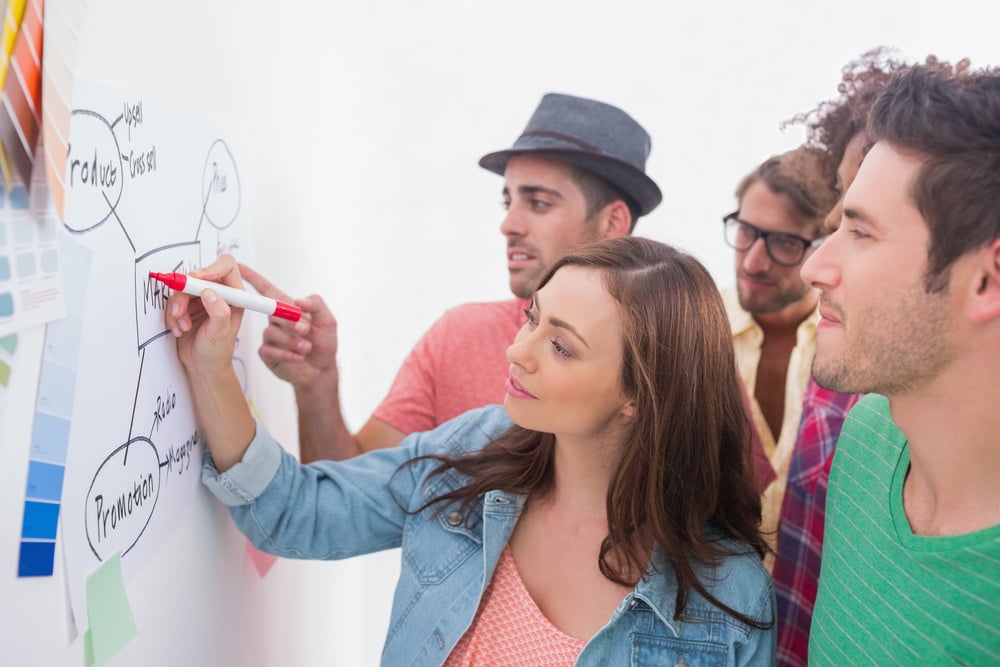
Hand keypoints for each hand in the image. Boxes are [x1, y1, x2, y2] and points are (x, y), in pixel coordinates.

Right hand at [165, 254, 244, 376]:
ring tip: (183, 327)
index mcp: (235, 295)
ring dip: (177, 308)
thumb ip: (218, 312)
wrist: (203, 366)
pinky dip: (172, 315)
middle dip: (185, 293)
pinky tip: (179, 329)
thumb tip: (209, 292)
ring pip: (182, 288)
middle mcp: (218, 292)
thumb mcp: (221, 333)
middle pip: (198, 275)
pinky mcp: (186, 305)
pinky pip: (172, 301)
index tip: (198, 278)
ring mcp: (201, 298)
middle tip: (180, 311)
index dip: (212, 268)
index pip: (226, 266)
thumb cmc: (218, 351)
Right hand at [238, 262, 339, 393]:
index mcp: (287, 308)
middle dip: (291, 321)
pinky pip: (269, 350)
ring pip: (271, 333)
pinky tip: (299, 357)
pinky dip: (287, 354)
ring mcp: (270, 337)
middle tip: (306, 329)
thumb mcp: (328, 321)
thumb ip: (317, 305)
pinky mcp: (267, 353)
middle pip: (272, 312)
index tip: (237, 265)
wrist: (321, 371)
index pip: (266, 289)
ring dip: (292, 341)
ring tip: (307, 347)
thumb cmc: (324, 343)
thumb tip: (300, 300)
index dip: (251, 277)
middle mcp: (276, 321)